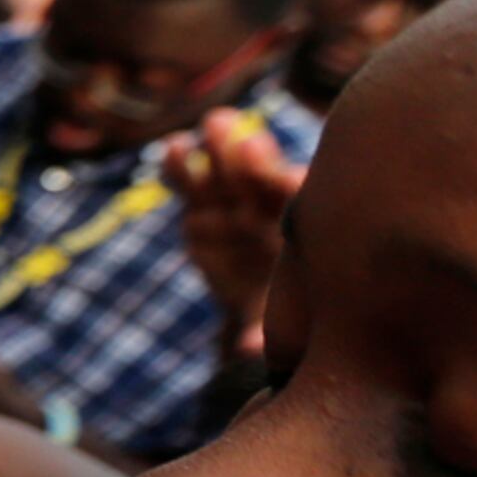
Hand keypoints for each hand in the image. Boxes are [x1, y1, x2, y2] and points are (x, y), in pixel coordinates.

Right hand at [158, 106, 302, 354]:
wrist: (263, 300)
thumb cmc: (289, 311)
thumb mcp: (277, 324)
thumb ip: (262, 331)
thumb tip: (251, 351)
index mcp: (300, 228)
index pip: (298, 203)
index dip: (291, 189)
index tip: (286, 179)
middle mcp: (268, 208)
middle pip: (261, 176)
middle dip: (256, 158)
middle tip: (248, 140)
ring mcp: (232, 203)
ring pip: (225, 169)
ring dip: (221, 146)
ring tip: (214, 125)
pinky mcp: (199, 206)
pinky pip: (188, 181)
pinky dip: (181, 165)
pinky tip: (176, 148)